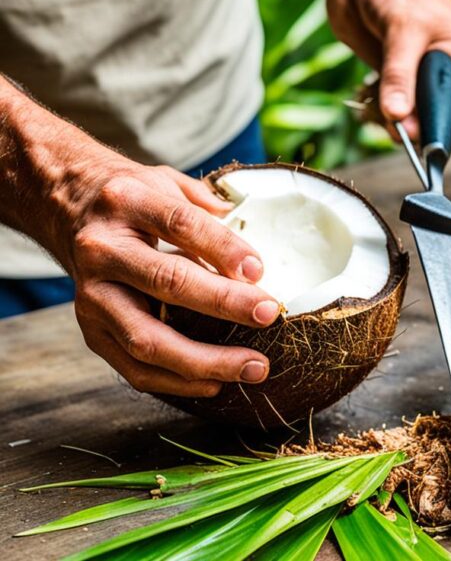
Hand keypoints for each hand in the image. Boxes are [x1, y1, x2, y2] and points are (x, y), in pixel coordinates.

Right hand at [50, 149, 280, 397]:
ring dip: (206, 359)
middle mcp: (102, 250)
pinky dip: (177, 382)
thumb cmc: (133, 200)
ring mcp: (91, 296)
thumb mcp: (166, 182)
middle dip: (223, 303)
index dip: (222, 248)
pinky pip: (134, 368)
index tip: (259, 271)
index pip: (180, 224)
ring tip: (254, 368)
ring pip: (148, 338)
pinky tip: (216, 383)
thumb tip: (249, 243)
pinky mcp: (91, 331)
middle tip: (268, 314)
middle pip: (167, 282)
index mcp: (126, 202)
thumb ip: (208, 207)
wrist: (67, 209)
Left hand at [320, 0, 450, 140]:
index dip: (432, 135)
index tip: (402, 131)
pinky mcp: (405, 94)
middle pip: (435, 133)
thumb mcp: (402, 29)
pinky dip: (378, 114)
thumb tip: (398, 117)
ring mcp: (428, 94)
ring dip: (388, 121)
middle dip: (407, 129)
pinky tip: (373, 92)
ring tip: (377, 91)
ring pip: (412, 131)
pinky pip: (394, 121)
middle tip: (383, 107)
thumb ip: (400, 74)